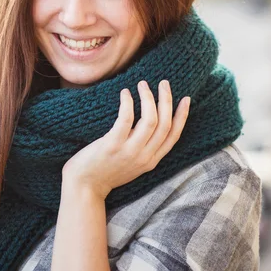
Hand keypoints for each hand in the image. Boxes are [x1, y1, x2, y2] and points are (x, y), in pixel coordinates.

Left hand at [61, 80, 190, 200]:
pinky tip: (125, 93)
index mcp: (151, 161)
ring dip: (149, 98)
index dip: (182, 116)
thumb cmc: (104, 171)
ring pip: (150, 120)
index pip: (173, 136)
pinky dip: (128, 103)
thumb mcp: (131, 163)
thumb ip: (142, 148)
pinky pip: (126, 119)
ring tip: (142, 84)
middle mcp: (144, 157)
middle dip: (167, 100)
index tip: (185, 99)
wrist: (84, 187)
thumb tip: (148, 122)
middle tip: (163, 83)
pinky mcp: (113, 145)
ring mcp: (129, 151)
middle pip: (164, 124)